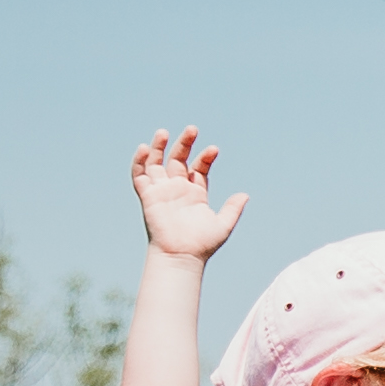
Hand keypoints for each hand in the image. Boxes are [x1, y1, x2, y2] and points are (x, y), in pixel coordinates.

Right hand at [130, 126, 245, 262]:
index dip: (205, 158)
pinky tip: (145, 148)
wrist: (182, 256)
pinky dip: (140, 162)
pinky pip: (139, 175)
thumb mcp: (223, 225)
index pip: (199, 168)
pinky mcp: (147, 196)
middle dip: (184, 144)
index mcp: (195, 193)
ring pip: (156, 163)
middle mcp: (177, 189)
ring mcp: (162, 191)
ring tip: (164, 131)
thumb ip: (233, 209)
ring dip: (159, 147)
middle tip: (192, 129)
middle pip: (178, 160)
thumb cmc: (202, 245)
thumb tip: (245, 194)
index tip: (214, 150)